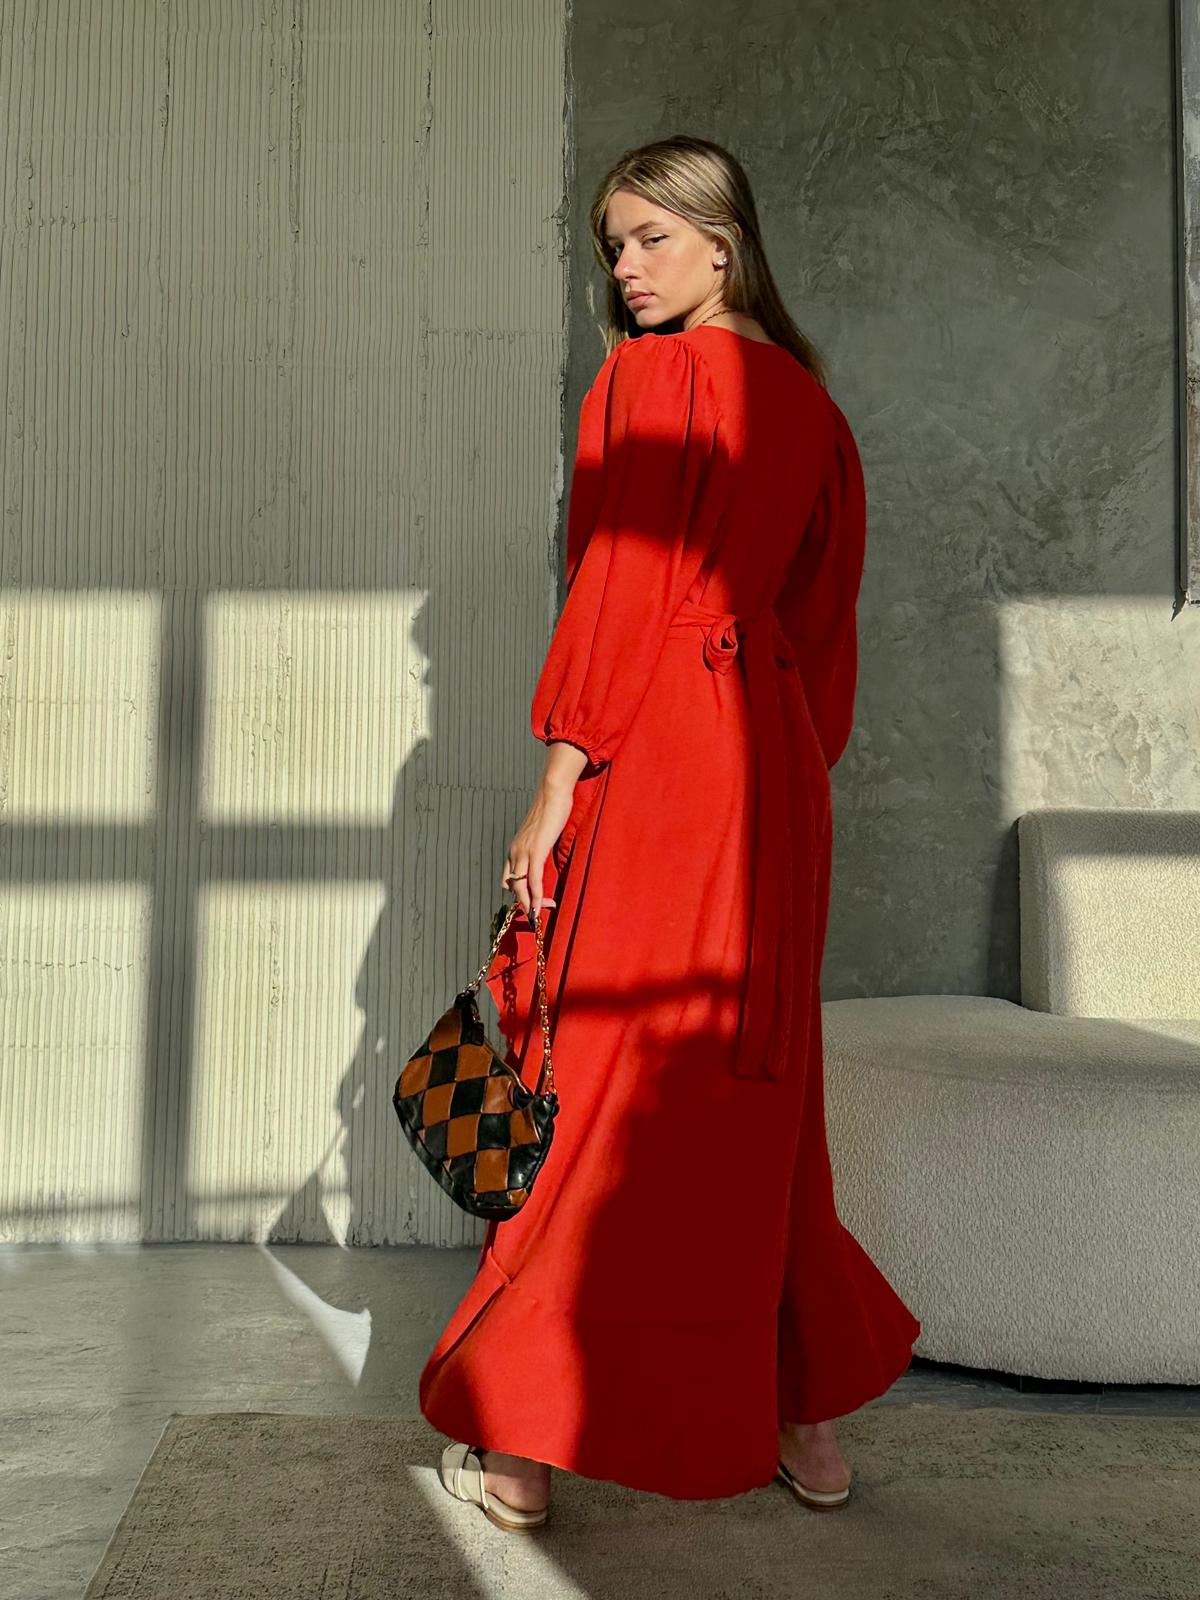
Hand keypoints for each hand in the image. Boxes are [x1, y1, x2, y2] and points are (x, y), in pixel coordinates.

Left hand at [503, 779, 573, 922]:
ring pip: (521, 886)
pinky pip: (534, 878)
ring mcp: (523, 851)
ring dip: (530, 903)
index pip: (509, 880)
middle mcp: (514, 852)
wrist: (552, 793)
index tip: (532, 903)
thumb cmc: (550, 810)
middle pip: (513, 887)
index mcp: (514, 849)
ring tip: (538, 915)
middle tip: (537, 915)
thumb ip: (539, 848)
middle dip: (524, 904)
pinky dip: (537, 893)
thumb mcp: (541, 834)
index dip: (518, 895)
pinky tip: (542, 903)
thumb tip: (544, 859)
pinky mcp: (536, 850)